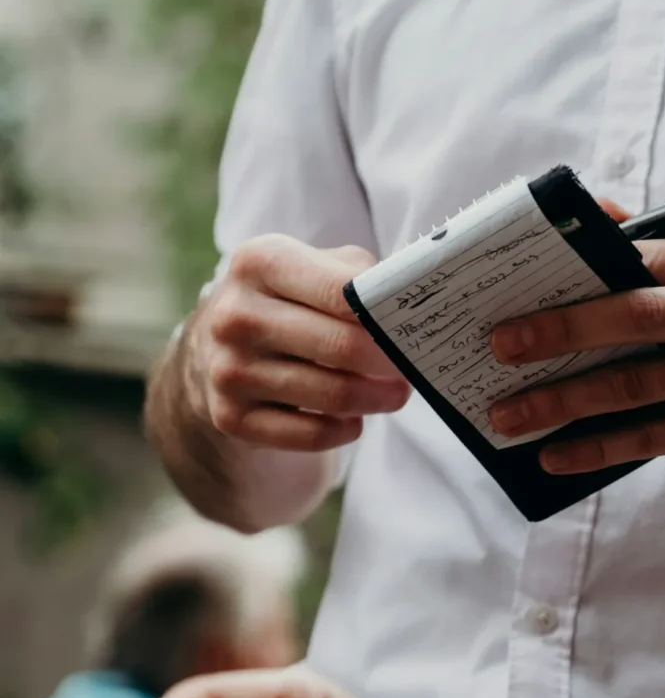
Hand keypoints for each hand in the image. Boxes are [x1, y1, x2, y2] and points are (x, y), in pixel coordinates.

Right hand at [188, 235, 410, 451]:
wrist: (216, 348)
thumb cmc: (290, 300)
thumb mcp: (316, 266)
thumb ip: (361, 276)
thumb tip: (409, 300)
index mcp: (260, 262)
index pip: (341, 291)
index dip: (386, 314)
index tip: (414, 328)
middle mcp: (236, 315)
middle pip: (342, 347)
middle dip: (390, 362)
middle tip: (415, 368)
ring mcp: (228, 369)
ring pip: (332, 395)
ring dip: (376, 399)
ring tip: (395, 394)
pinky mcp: (230, 417)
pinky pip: (309, 435)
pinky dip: (344, 430)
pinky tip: (354, 420)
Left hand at [487, 231, 664, 490]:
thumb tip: (596, 214)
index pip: (635, 254)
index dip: (569, 270)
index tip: (512, 285)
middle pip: (629, 314)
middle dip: (555, 330)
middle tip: (497, 346)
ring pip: (630, 383)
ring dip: (560, 400)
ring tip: (508, 414)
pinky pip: (648, 436)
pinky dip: (595, 446)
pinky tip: (555, 454)